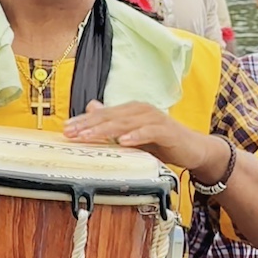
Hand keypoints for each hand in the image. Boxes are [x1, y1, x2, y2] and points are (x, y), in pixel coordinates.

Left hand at [63, 101, 227, 175]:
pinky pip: (149, 132)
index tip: (65, 129)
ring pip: (125, 123)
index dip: (83, 121)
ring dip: (105, 130)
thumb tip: (91, 108)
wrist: (192, 149)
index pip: (102, 114)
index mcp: (129, 110)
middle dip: (88, 125)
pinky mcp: (166, 130)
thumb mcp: (131, 134)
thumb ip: (113, 122)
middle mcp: (140, 110)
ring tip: (87, 137)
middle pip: (109, 116)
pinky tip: (123, 141)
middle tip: (70, 133)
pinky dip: (136, 136)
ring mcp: (154, 119)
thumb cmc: (160, 142)